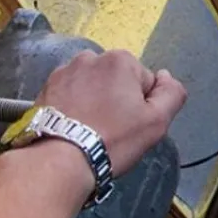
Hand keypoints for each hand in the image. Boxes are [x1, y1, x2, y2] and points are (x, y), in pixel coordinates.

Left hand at [36, 50, 187, 175]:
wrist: (59, 159)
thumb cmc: (112, 140)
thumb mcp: (157, 121)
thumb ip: (172, 93)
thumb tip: (165, 76)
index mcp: (121, 60)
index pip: (145, 82)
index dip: (143, 106)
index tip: (131, 125)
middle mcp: (90, 57)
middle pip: (117, 80)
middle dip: (117, 100)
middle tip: (112, 129)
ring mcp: (64, 71)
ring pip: (93, 86)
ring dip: (95, 101)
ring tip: (90, 129)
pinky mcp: (45, 87)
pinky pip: (70, 93)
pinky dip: (74, 105)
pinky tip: (74, 126)